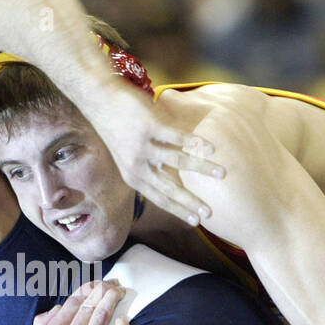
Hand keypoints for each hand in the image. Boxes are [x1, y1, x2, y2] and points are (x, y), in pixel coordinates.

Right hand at [30, 280, 129, 324]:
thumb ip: (40, 323)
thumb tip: (58, 307)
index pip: (72, 303)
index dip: (87, 288)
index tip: (96, 284)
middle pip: (88, 306)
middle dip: (102, 290)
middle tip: (112, 284)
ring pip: (101, 317)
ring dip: (112, 300)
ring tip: (119, 292)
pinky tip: (123, 319)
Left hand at [92, 90, 224, 224]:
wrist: (101, 102)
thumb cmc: (120, 130)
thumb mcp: (130, 157)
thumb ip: (149, 170)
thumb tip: (173, 182)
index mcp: (133, 176)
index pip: (160, 199)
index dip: (179, 211)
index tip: (197, 222)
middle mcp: (137, 165)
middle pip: (169, 188)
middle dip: (191, 202)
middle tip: (210, 213)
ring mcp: (142, 146)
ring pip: (178, 161)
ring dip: (203, 168)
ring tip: (223, 173)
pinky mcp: (148, 126)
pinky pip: (177, 137)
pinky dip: (196, 143)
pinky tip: (212, 148)